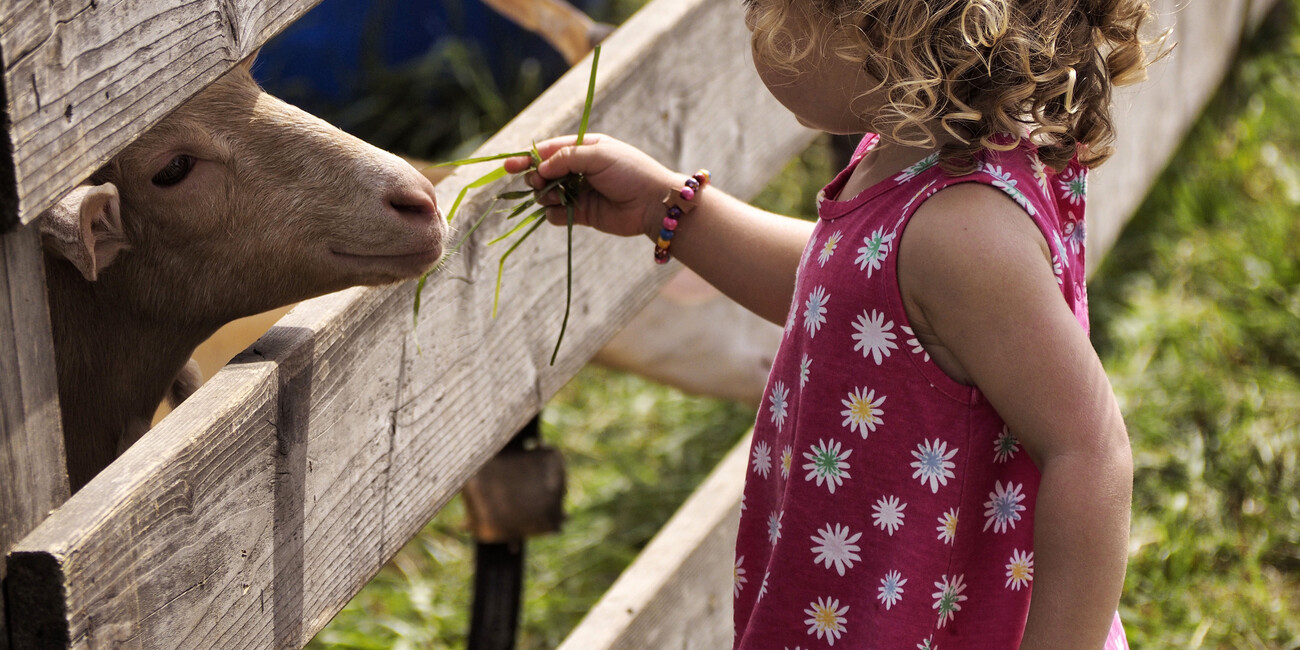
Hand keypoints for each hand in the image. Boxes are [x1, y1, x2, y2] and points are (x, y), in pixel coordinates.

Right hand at [503, 134, 679, 238]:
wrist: (654, 204)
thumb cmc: (630, 172)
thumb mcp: (598, 155)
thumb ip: (566, 158)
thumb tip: (540, 168)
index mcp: (584, 149)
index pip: (549, 151)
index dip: (527, 158)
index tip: (509, 166)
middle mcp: (580, 170)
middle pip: (543, 173)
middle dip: (535, 178)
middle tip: (536, 183)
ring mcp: (580, 193)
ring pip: (547, 195)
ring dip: (544, 196)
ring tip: (551, 197)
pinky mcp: (582, 214)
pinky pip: (556, 215)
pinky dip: (553, 214)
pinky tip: (560, 211)